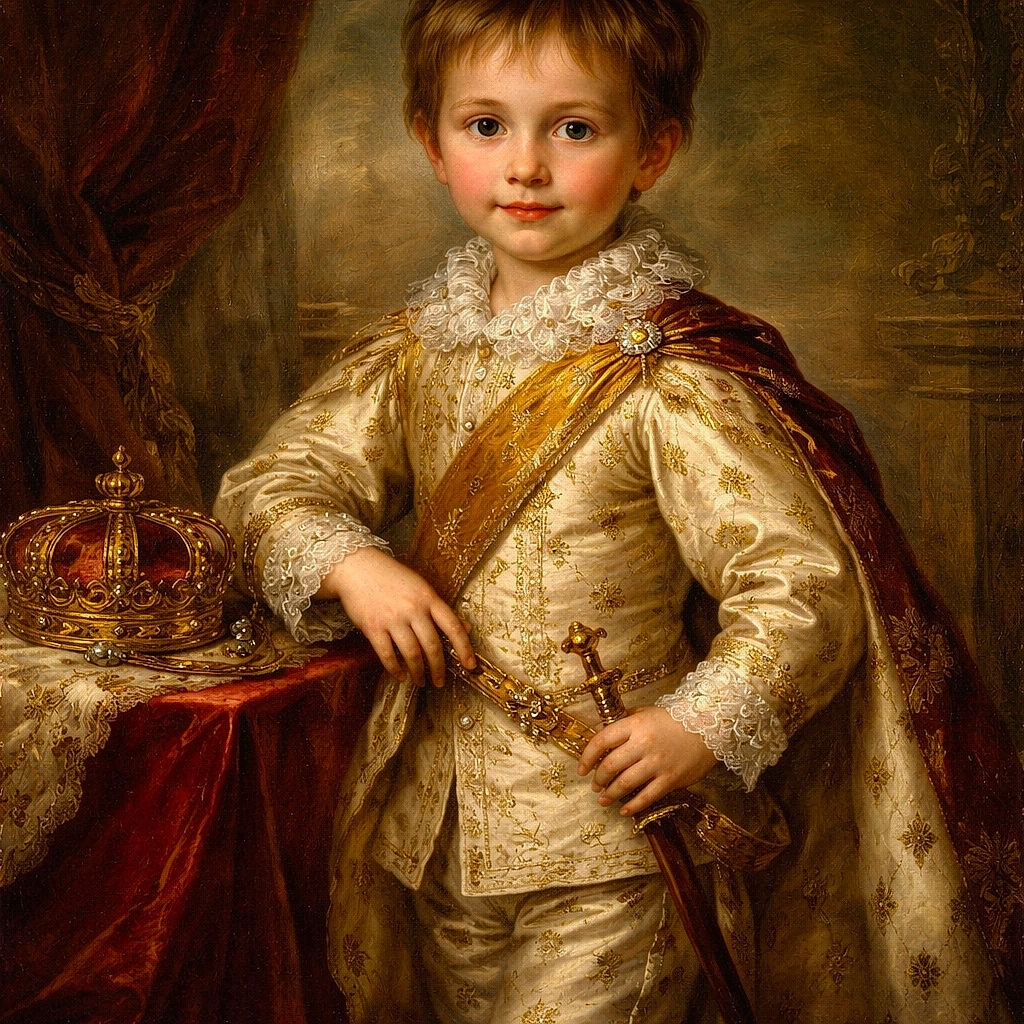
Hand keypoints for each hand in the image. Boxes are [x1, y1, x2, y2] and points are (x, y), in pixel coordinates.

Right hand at [317, 546, 474, 687]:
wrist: (357, 568)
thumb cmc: (391, 577)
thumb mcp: (421, 587)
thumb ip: (440, 609)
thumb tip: (465, 627)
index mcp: (428, 597)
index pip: (453, 627)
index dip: (464, 649)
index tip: (470, 665)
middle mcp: (413, 609)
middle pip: (432, 645)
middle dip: (438, 668)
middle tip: (440, 682)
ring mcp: (393, 619)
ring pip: (411, 653)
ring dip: (418, 672)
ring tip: (420, 681)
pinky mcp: (373, 627)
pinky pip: (387, 655)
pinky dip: (395, 669)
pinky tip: (400, 675)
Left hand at [577, 707, 718, 816]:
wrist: (708, 726)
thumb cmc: (674, 719)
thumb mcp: (646, 712)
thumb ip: (625, 721)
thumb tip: (604, 732)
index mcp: (635, 725)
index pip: (602, 740)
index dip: (587, 756)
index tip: (581, 768)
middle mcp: (643, 744)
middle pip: (611, 765)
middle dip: (599, 778)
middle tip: (594, 785)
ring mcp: (657, 763)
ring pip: (626, 783)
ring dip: (610, 794)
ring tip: (603, 799)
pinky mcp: (671, 779)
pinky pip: (647, 796)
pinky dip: (633, 806)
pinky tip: (624, 811)